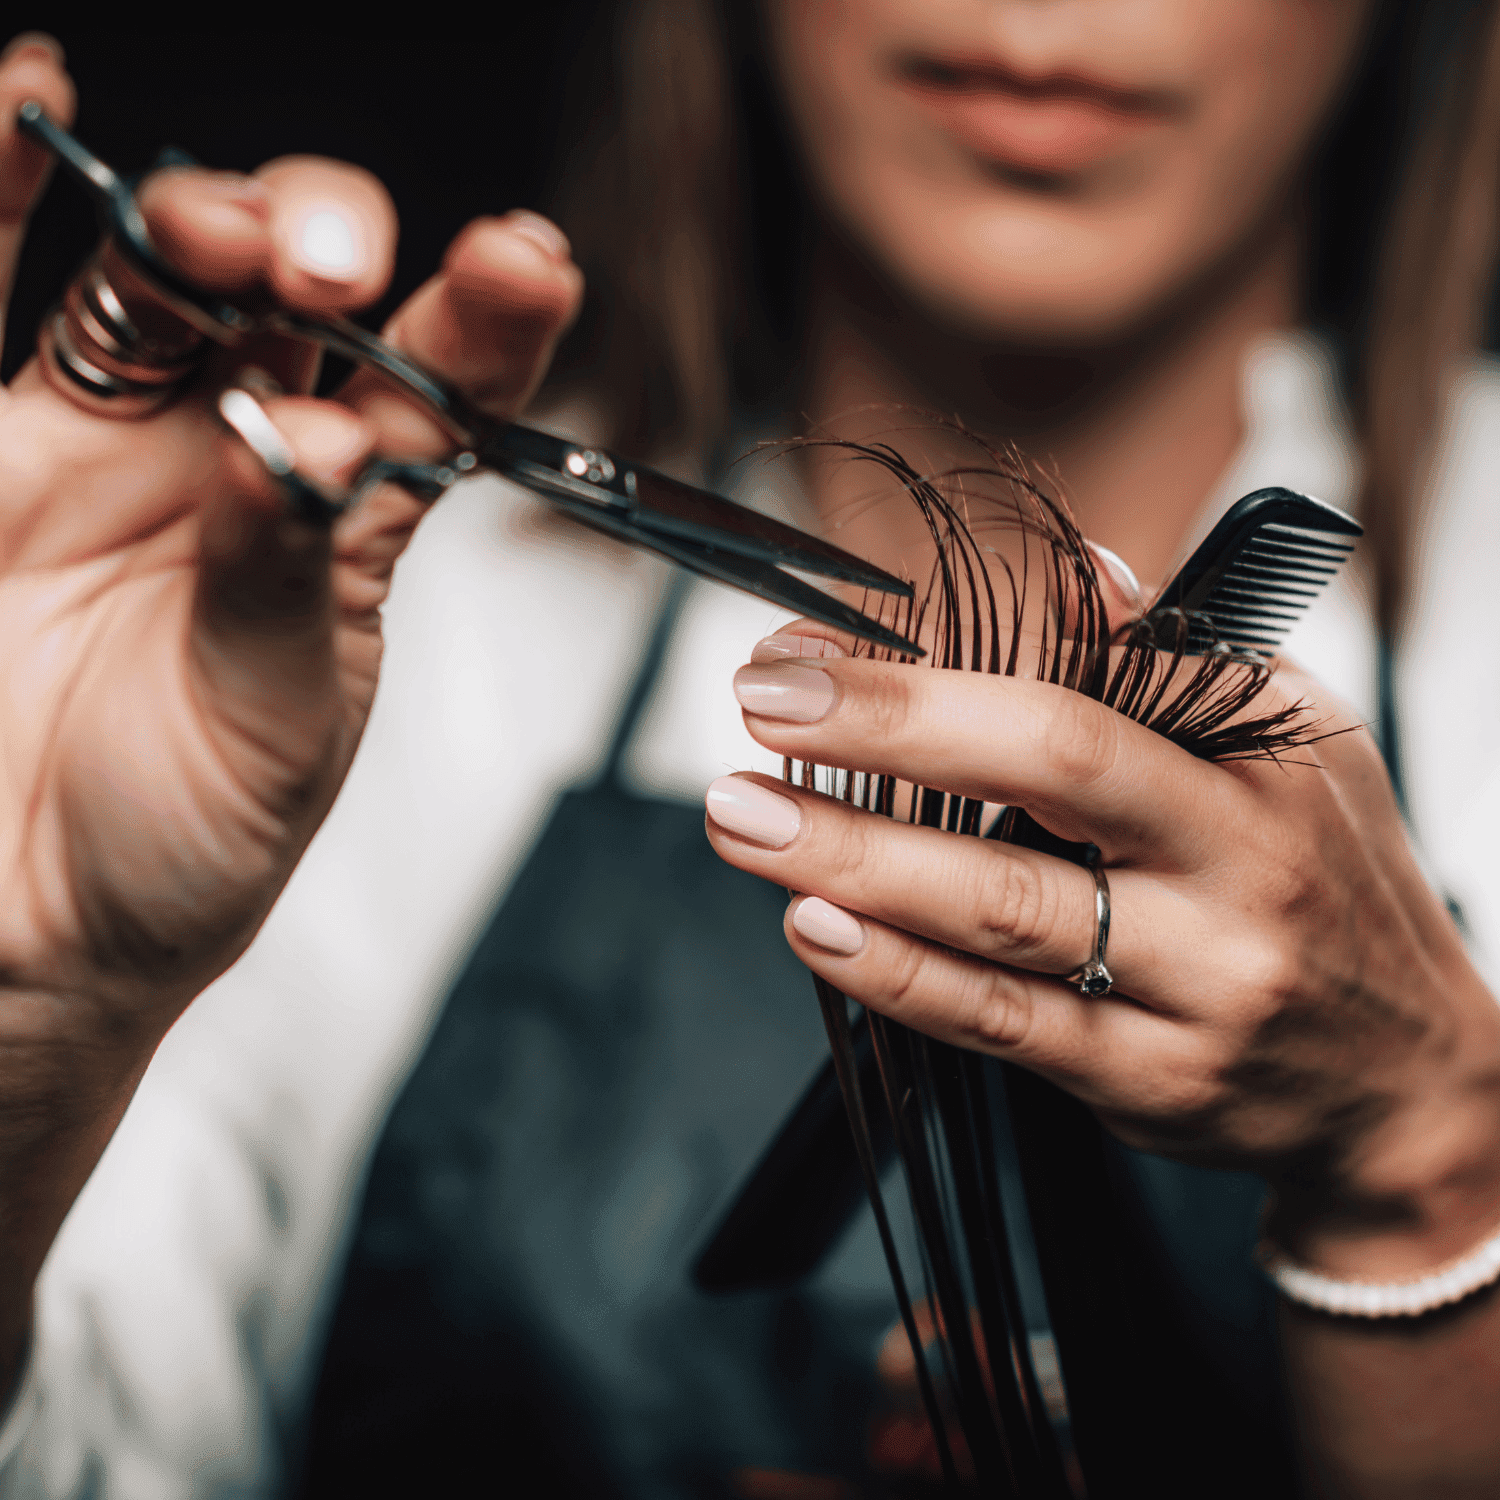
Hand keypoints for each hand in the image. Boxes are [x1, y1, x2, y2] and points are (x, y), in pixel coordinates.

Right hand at [0, 35, 580, 1338]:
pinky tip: (32, 98)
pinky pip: (2, 286)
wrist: (33, 925)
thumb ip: (287, 576)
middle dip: (325, 245)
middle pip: (299, 299)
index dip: (483, 319)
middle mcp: (240, 459)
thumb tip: (305, 445)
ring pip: (162, 280)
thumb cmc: (183, 845)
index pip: (431, 390)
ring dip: (197, 220)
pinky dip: (6, 187)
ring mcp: (110, 441)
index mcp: (347, 524)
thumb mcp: (273, 721)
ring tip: (223, 229)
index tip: (526, 264)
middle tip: (331, 267)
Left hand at [705, 626, 1499, 1278]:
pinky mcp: (1146, 1082)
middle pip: (1046, 778)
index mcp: (1259, 767)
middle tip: (760, 709)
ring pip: (1002, 914)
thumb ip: (1172, 662)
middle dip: (886, 734)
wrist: (1405, 1080)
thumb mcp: (1291, 747)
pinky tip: (815, 927)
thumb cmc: (1326, 879)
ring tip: (744, 819)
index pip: (1085, 688)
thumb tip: (1072, 569)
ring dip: (854, 860)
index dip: (934, 668)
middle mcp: (1235, 871)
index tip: (811, 651)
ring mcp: (1194, 987)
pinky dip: (896, 975)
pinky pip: (1002, 1025)